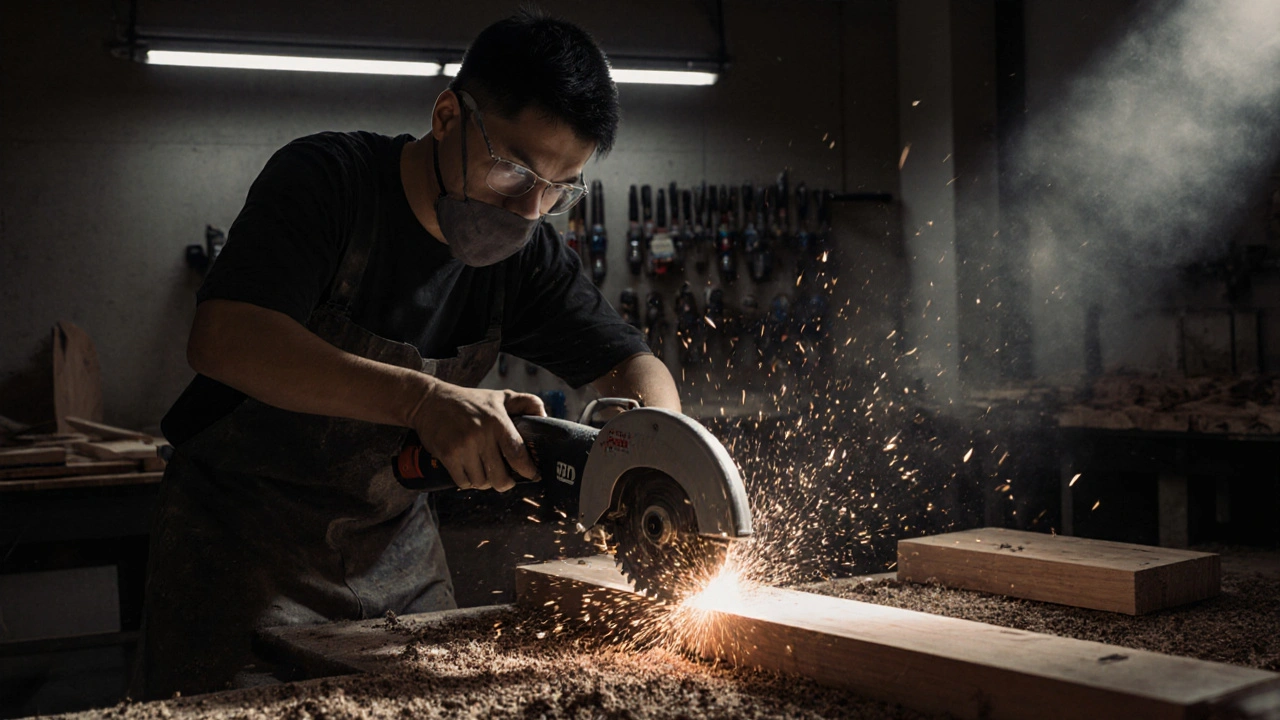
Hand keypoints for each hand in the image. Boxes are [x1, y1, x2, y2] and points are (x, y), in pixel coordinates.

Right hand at [408, 383, 544, 491]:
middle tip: (505, 479)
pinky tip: (469, 471)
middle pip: (500, 478)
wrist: (429, 402)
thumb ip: (526, 403)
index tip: (532, 475)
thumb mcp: (499, 397)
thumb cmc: (469, 401)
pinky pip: (464, 482)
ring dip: (484, 481)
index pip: (517, 455)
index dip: (527, 471)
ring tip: (483, 470)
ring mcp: (463, 447)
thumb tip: (544, 417)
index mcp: (497, 422)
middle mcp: (481, 435)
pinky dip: (468, 481)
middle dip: (505, 483)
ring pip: (482, 482)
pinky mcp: (447, 456)